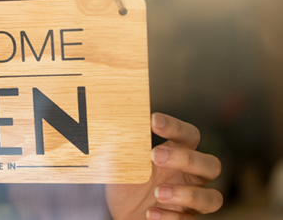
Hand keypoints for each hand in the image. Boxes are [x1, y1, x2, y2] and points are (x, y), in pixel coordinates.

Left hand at [105, 113, 222, 219]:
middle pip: (211, 165)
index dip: (175, 127)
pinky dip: (171, 218)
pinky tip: (150, 213)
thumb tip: (117, 124)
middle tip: (155, 155)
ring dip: (186, 194)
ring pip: (212, 199)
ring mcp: (190, 201)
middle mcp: (189, 176)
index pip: (189, 136)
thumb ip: (126, 145)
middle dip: (186, 159)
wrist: (120, 211)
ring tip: (158, 192)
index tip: (153, 120)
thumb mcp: (122, 162)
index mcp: (177, 154)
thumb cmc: (127, 180)